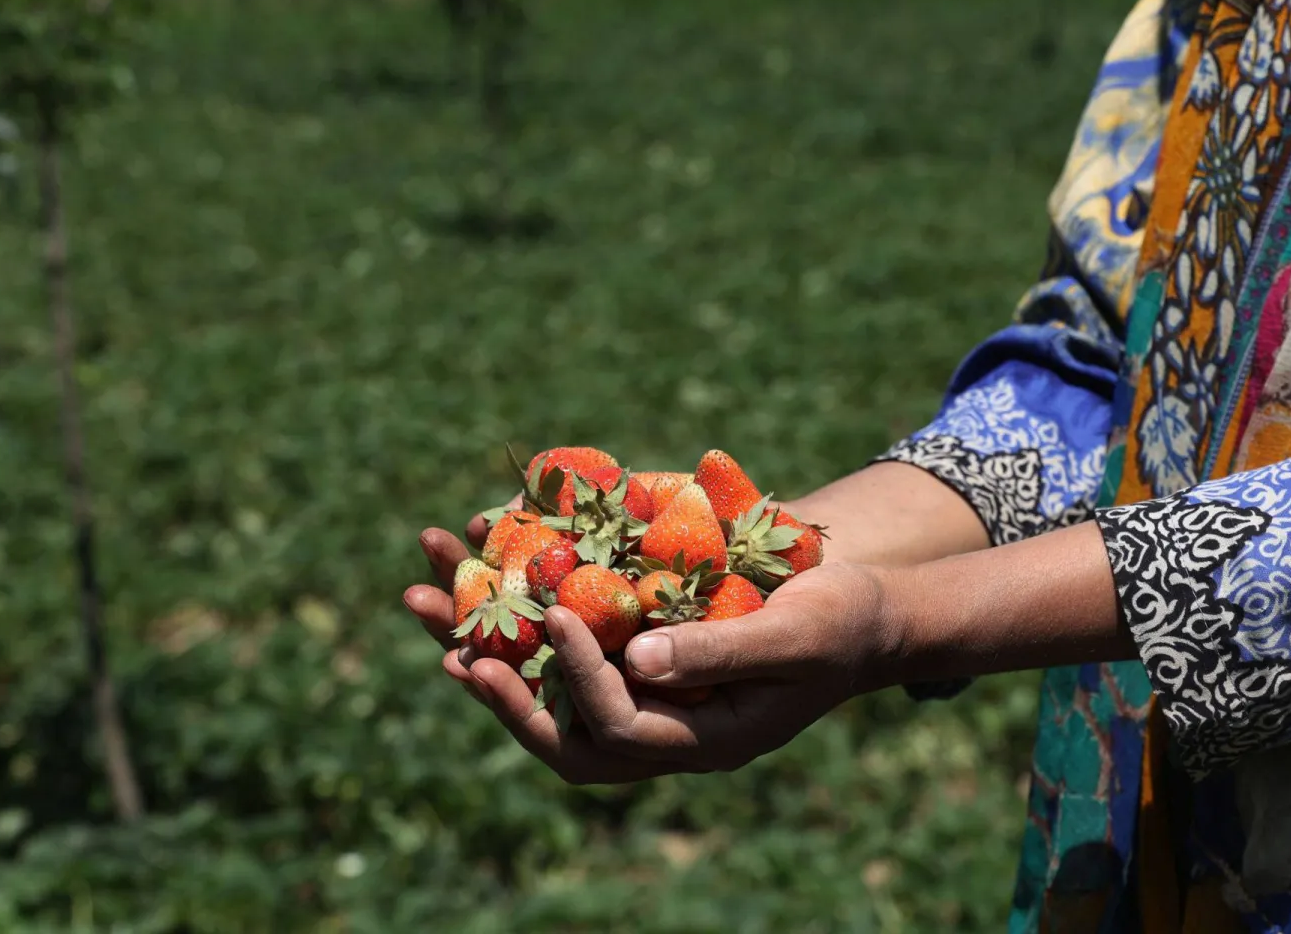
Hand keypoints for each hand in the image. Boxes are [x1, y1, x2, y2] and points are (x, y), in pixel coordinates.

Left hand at [447, 562, 901, 783]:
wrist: (860, 608)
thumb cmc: (842, 621)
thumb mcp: (795, 633)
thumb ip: (722, 653)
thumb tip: (637, 663)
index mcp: (703, 738)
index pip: (623, 731)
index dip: (583, 681)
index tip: (559, 619)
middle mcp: (661, 721)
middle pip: (561, 726)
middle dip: (500, 687)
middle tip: (447, 644)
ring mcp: (645, 686)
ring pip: (548, 683)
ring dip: (491, 641)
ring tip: (431, 595)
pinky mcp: (636, 645)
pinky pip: (566, 637)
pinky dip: (525, 602)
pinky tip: (490, 552)